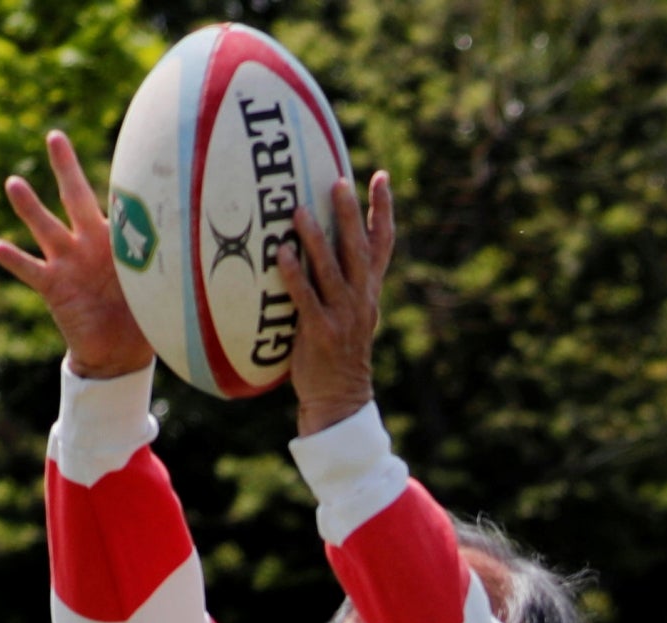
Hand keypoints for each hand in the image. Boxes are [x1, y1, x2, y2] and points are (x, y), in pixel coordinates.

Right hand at [0, 130, 156, 380]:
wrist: (119, 351)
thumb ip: (175, 273)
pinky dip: (14, 259)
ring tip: (14, 183)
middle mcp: (88, 243)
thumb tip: (213, 262)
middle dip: (65, 168)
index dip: (122, 182)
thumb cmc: (144, 316)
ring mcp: (68, 262)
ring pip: (46, 228)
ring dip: (30, 207)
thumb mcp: (162, 293)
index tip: (127, 150)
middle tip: (54, 136)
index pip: (119, 204)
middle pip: (75, 198)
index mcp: (118, 240)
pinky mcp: (53, 286)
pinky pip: (30, 270)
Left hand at [280, 171, 395, 436]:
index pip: (384, 245)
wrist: (340, 400)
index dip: (384, 211)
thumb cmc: (336, 354)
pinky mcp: (321, 333)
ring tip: (300, 210)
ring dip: (318, 239)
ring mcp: (343, 316)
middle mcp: (361, 300)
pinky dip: (295, 275)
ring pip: (333, 270)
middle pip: (360, 250)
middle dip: (351, 215)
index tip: (382, 177)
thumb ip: (338, 283)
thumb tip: (316, 246)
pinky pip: (306, 298)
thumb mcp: (348, 315)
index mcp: (369, 293)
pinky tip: (282, 253)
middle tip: (339, 181)